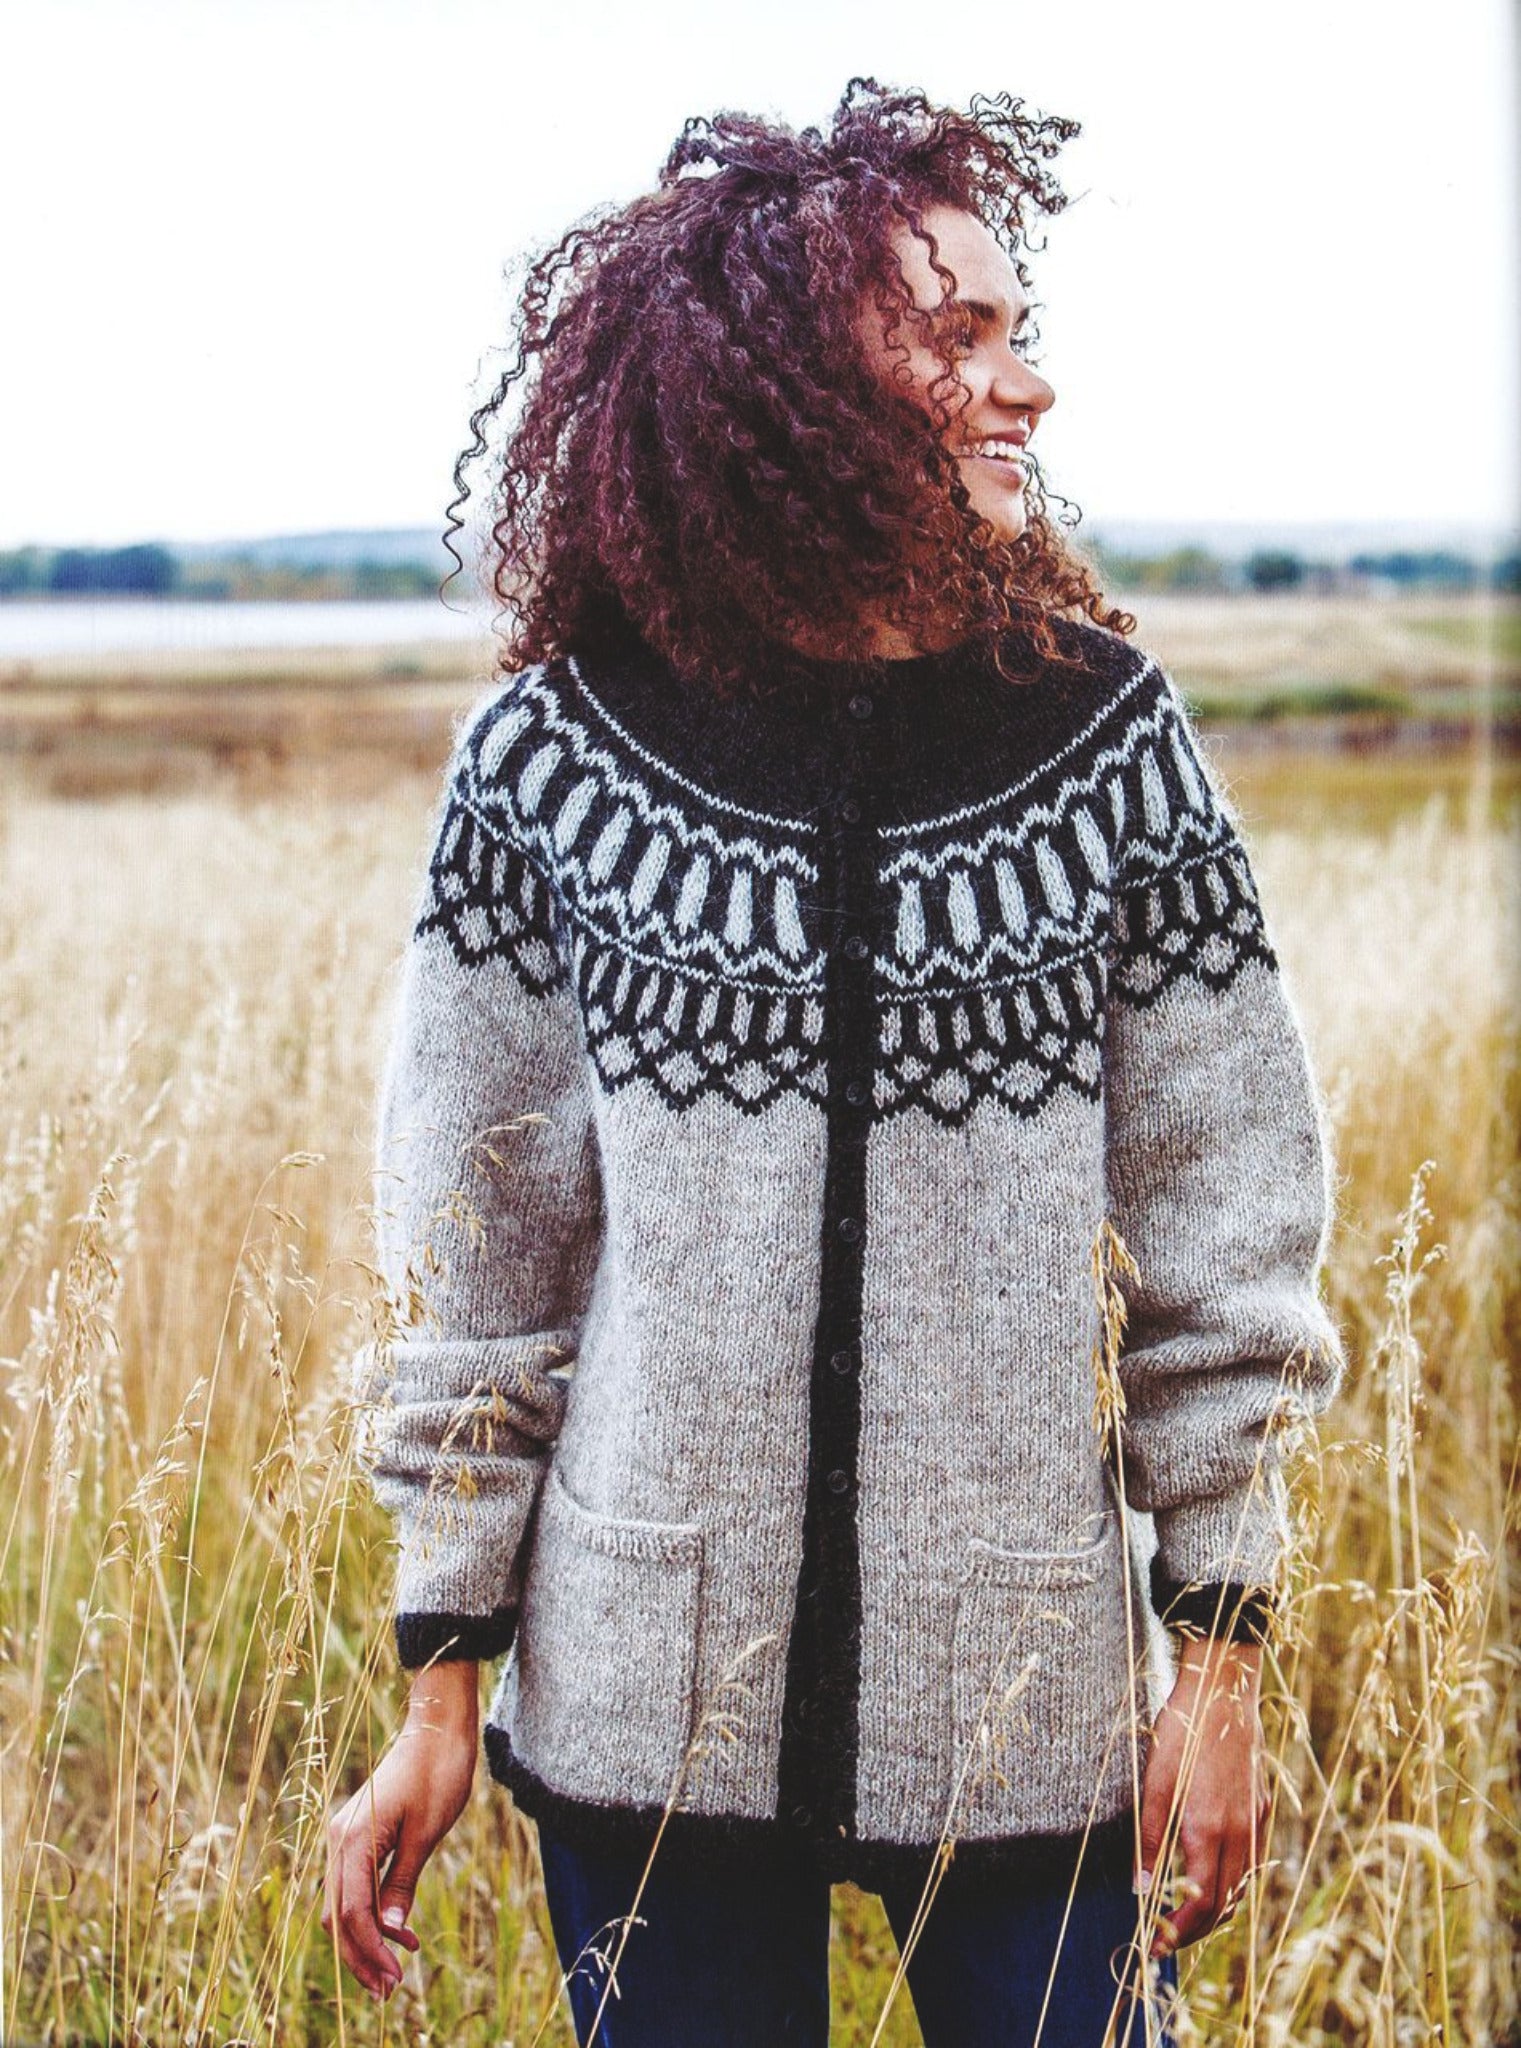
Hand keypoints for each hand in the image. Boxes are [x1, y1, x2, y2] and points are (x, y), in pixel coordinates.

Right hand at [323, 1662, 479, 1999]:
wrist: (438, 1725)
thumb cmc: (439, 1772)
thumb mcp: (427, 1833)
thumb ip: (403, 1883)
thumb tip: (391, 1932)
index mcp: (354, 1839)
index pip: (352, 1914)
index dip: (370, 1952)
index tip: (394, 1980)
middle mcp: (340, 1839)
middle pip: (339, 1915)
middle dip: (361, 1955)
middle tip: (390, 1990)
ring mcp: (345, 1835)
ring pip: (343, 1904)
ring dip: (366, 1937)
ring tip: (396, 1967)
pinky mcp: (358, 1833)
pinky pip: (354, 1885)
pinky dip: (370, 1912)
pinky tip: (398, 1932)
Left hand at [1136, 1637, 1267, 1958]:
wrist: (1223, 1695)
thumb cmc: (1182, 1734)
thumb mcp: (1153, 1783)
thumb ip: (1148, 1838)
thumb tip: (1139, 1887)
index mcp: (1208, 1831)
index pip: (1200, 1905)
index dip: (1179, 1932)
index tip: (1158, 1946)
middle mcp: (1238, 1835)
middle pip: (1225, 1904)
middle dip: (1197, 1930)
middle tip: (1169, 1938)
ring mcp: (1255, 1823)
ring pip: (1243, 1886)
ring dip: (1218, 1908)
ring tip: (1187, 1913)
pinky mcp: (1262, 1809)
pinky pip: (1251, 1861)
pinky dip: (1234, 1881)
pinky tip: (1213, 1873)